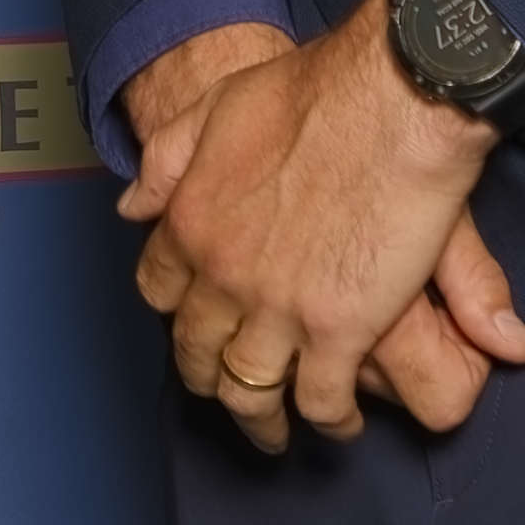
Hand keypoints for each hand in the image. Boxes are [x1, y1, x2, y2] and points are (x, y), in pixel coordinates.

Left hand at [121, 0, 523, 450]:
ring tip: (274, 432)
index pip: (159, 289)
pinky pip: (318, 399)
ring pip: (250, 389)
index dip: (173, 309)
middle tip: (227, 390)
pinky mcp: (337, 331)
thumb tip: (132, 207)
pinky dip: (326, 419)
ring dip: (259, 419)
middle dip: (209, 377)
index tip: (192, 318)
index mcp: (191, 222)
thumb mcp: (218, 107)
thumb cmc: (312, 92)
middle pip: (198, 351)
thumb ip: (170, 158)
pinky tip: (339, 420)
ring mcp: (277, 310)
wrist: (391, 100)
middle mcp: (222, 275)